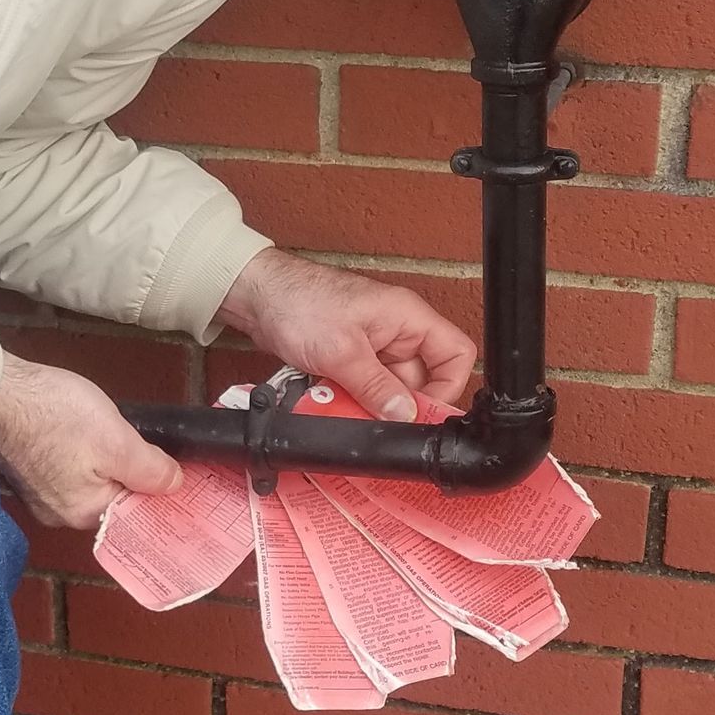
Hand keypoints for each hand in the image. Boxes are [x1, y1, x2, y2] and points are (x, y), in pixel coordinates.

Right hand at [0, 351, 182, 529]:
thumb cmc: (53, 413)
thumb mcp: (117, 440)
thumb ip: (150, 470)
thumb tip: (174, 486)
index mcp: (82, 513)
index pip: (135, 514)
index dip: (157, 492)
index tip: (175, 471)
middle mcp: (58, 513)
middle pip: (112, 498)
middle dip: (128, 471)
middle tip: (138, 438)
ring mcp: (38, 493)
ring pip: (90, 481)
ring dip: (104, 459)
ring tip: (106, 427)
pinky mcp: (26, 471)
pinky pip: (66, 469)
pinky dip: (79, 452)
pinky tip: (79, 427)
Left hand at [218, 249, 477, 420]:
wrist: (257, 295)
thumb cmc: (300, 303)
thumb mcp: (342, 352)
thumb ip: (376, 387)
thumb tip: (404, 416)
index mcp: (410, 318)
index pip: (457, 355)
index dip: (447, 389)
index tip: (422, 414)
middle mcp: (399, 331)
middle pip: (422, 380)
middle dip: (397, 404)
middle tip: (373, 418)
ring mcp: (375, 345)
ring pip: (390, 389)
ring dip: (369, 404)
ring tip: (343, 406)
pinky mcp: (353, 357)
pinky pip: (365, 388)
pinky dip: (350, 399)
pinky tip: (330, 401)